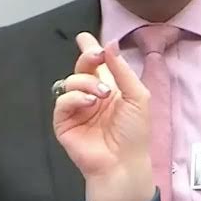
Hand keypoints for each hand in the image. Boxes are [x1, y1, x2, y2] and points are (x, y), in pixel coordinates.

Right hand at [51, 31, 154, 200]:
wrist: (123, 162)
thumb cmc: (134, 133)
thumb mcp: (138, 97)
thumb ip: (123, 71)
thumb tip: (110, 44)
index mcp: (111, 89)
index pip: (97, 65)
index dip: (90, 50)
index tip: (86, 38)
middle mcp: (92, 96)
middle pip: (82, 68)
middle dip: (88, 57)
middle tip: (97, 55)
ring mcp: (77, 108)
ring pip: (71, 81)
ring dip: (86, 82)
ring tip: (103, 95)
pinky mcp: (64, 121)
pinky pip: (62, 100)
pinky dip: (75, 97)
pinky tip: (90, 103)